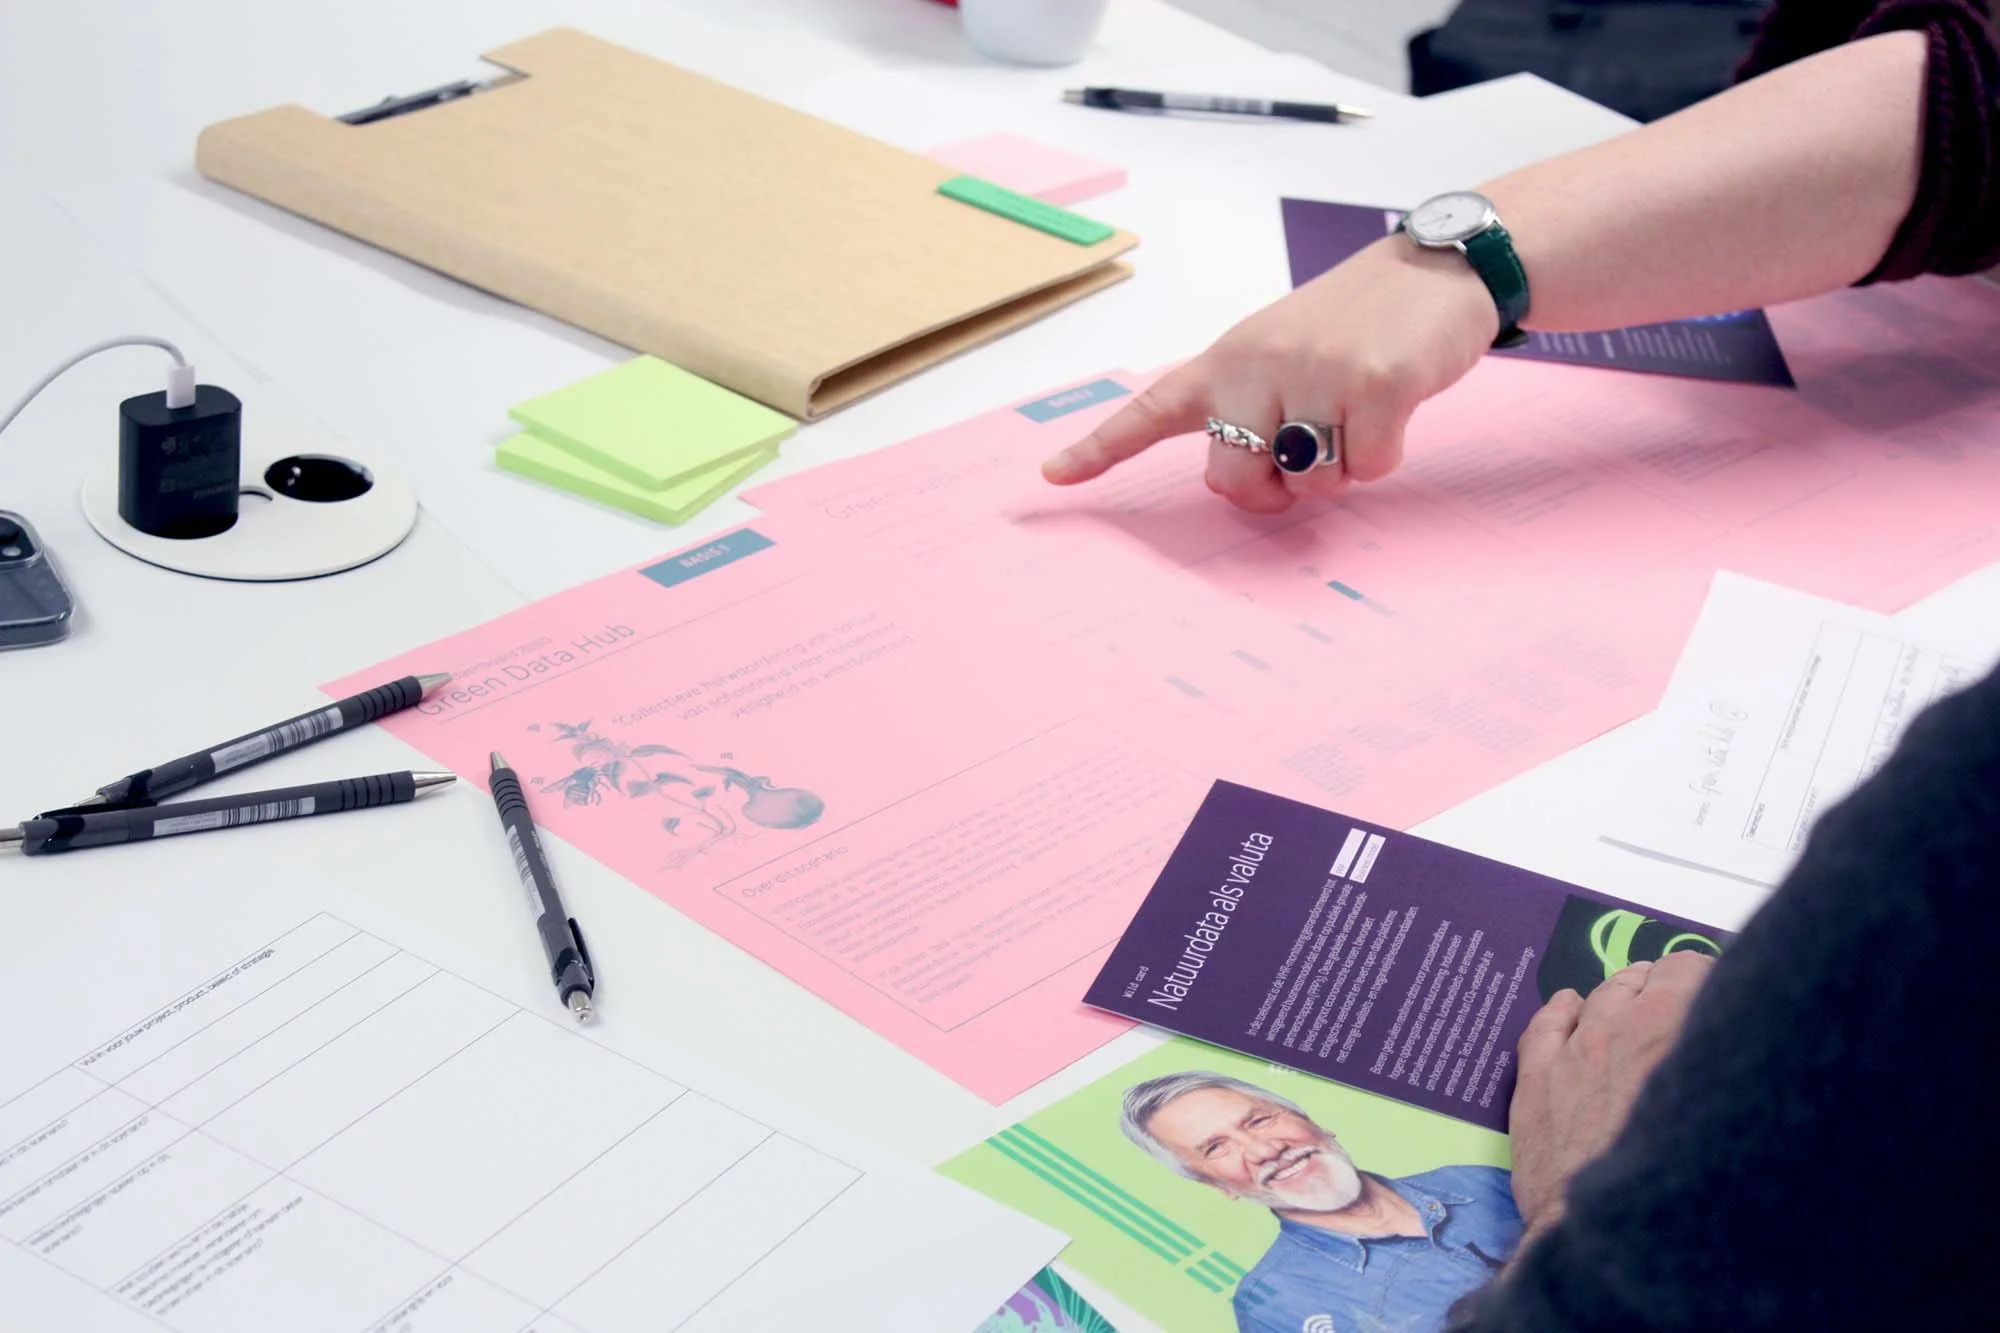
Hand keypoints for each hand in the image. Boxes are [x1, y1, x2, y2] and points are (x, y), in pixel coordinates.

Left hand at [1040, 235, 1498, 510]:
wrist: (1436, 267)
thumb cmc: (1355, 323)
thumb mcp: (1282, 348)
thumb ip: (1251, 407)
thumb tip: (1250, 483)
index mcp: (1228, 359)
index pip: (1152, 409)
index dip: (1100, 449)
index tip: (1052, 477)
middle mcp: (1259, 364)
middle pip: (1232, 479)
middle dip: (1270, 491)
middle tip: (1302, 458)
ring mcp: (1316, 373)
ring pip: (1307, 483)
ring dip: (1338, 471)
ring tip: (1356, 416)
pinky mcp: (1374, 386)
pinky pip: (1368, 470)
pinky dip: (1384, 456)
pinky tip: (1392, 408)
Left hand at [1507, 950, 1716, 1236]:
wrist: (1622, 1237)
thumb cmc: (1690, 1187)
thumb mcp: (1741, 1120)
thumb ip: (1739, 1074)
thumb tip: (1751, 1055)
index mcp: (1675, 1028)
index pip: (1689, 970)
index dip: (1704, 979)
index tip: (1713, 992)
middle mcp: (1621, 1028)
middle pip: (1641, 980)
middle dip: (1662, 984)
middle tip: (1677, 999)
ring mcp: (1572, 1053)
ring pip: (1595, 998)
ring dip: (1617, 995)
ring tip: (1630, 996)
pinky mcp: (1536, 1083)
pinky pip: (1544, 1025)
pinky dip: (1560, 1011)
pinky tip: (1568, 1006)